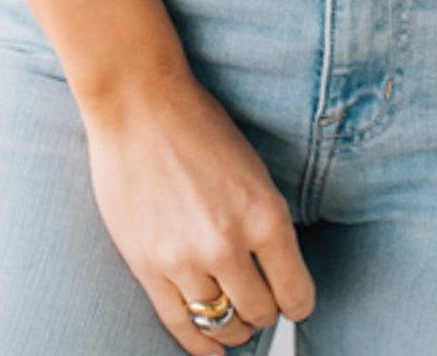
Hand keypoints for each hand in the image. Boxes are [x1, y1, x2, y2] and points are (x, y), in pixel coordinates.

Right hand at [82, 71, 315, 351]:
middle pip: (260, 313)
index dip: (297, 303)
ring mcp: (185, 260)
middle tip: (260, 303)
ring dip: (232, 328)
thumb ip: (266, 223)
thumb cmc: (199, 127)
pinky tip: (210, 350)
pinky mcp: (148, 268)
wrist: (139, 105)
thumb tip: (279, 273)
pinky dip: (200, 346)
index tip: (293, 302)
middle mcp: (228, 245)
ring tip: (235, 319)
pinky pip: (180, 325)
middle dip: (264, 313)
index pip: (296, 294)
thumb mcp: (254, 171)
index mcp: (265, 215)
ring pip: (221, 325)